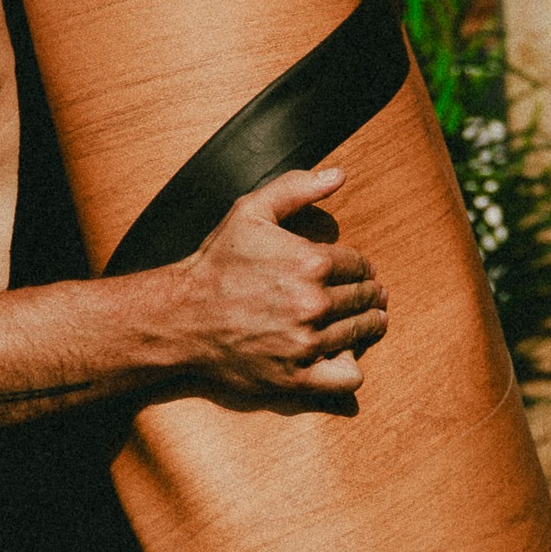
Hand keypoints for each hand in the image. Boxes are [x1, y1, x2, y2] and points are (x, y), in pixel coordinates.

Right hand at [163, 168, 387, 394]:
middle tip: (369, 296)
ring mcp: (307, 343)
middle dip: (369, 294)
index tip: (356, 272)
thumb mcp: (250, 212)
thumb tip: (339, 175)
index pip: (359, 265)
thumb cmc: (215, 263)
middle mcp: (314, 303)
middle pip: (364, 298)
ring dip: (368, 325)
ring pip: (360, 333)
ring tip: (367, 321)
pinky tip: (344, 355)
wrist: (181, 316)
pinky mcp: (297, 377)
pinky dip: (351, 367)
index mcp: (310, 261)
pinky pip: (348, 377)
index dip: (360, 267)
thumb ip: (296, 188)